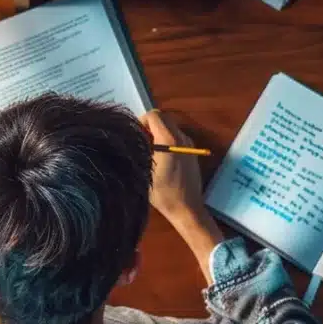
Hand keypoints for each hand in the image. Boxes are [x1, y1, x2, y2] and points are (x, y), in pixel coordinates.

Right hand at [139, 111, 222, 278]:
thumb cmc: (163, 192)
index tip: (135, 136)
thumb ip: (139, 150)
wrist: (187, 208)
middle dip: (150, 126)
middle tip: (140, 142)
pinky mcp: (192, 151)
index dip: (141, 122)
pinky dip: (167, 140)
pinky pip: (177, 136)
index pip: (153, 115)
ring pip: (171, 126)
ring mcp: (189, 144)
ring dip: (159, 133)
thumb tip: (131, 138)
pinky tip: (161, 159)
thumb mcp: (144, 171)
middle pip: (163, 118)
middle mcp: (181, 137)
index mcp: (169, 139)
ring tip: (149, 151)